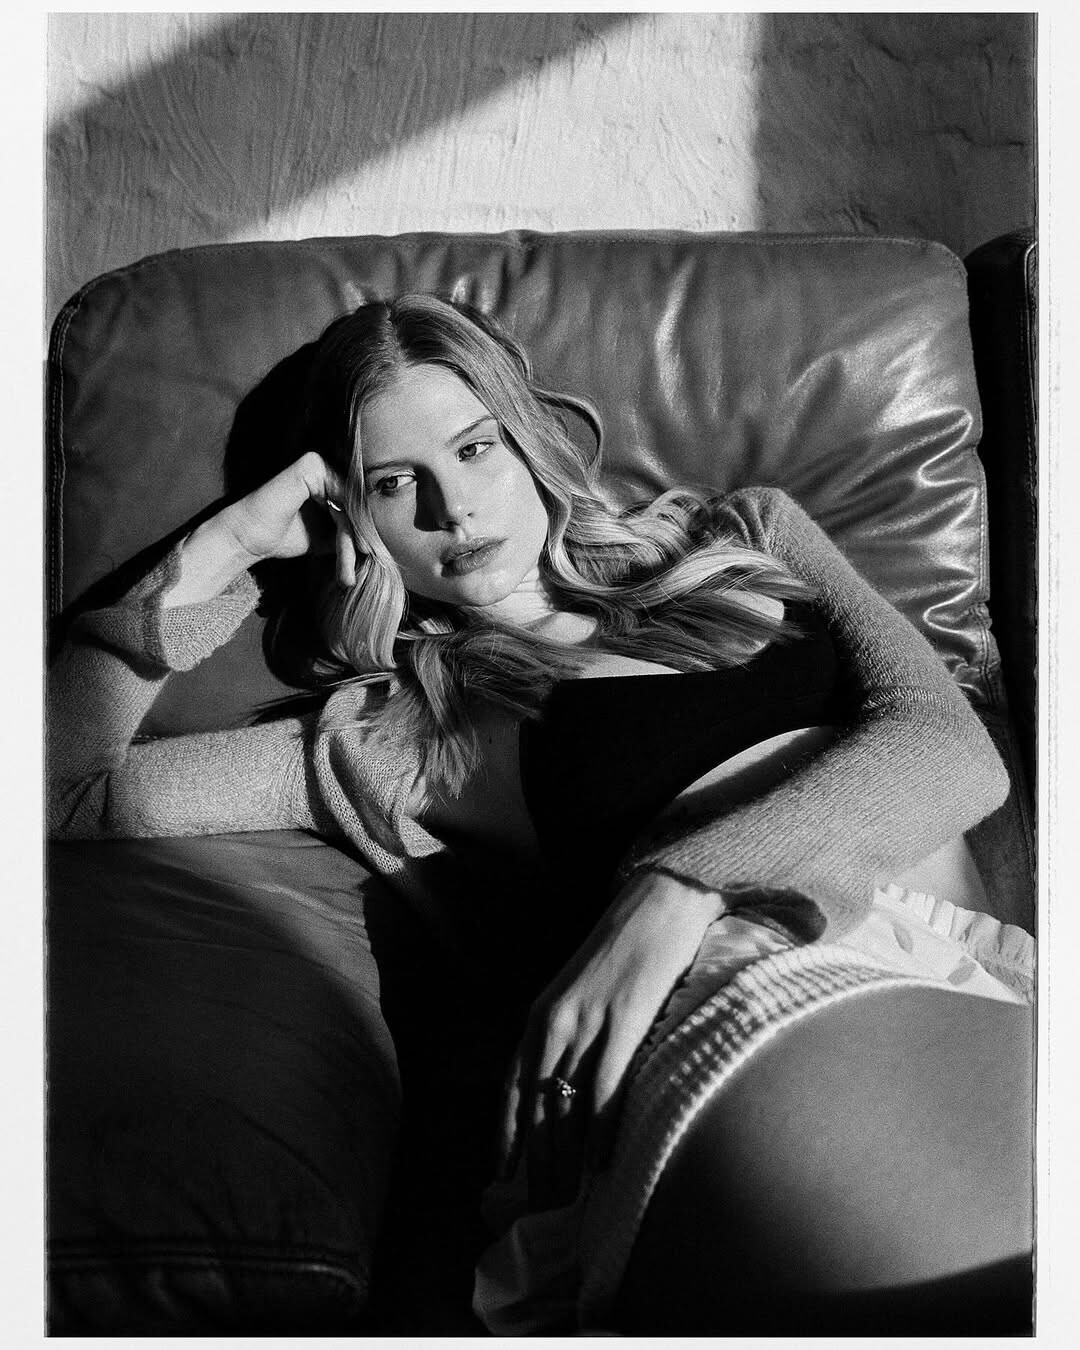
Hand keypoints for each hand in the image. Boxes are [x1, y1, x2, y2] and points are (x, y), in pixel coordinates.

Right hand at [166, 452, 358, 605]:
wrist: (249, 539)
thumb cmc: (281, 536)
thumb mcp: (325, 536)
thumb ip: (348, 532)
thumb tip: (377, 543)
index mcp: (326, 478)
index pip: (354, 507)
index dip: (363, 536)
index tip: (366, 565)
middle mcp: (323, 467)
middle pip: (355, 508)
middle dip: (358, 544)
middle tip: (353, 575)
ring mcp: (318, 464)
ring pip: (350, 508)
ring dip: (351, 544)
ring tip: (346, 573)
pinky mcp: (312, 466)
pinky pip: (341, 502)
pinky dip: (346, 530)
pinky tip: (349, 552)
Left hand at [497, 869, 724, 1210]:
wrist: (659, 898)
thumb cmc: (625, 945)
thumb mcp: (580, 989)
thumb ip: (569, 1031)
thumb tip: (568, 1081)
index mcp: (539, 1013)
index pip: (511, 1085)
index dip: (505, 1133)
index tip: (501, 1174)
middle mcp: (554, 1020)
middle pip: (538, 1104)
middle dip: (536, 1159)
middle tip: (539, 1205)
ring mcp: (588, 1021)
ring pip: (567, 1103)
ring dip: (565, 1156)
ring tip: (566, 1198)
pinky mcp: (625, 1020)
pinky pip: (607, 1086)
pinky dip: (600, 1129)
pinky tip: (600, 1161)